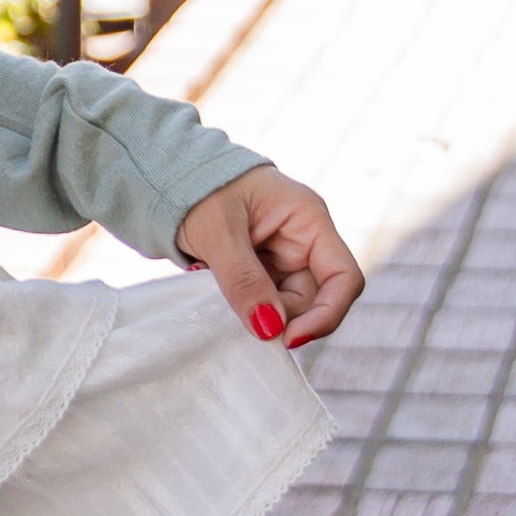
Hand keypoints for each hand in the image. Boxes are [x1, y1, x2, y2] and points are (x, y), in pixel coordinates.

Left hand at [175, 166, 362, 352]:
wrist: (172, 177)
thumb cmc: (200, 189)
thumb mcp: (218, 233)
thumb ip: (243, 280)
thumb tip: (269, 329)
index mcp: (309, 220)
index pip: (344, 277)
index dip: (327, 314)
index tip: (288, 338)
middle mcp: (305, 242)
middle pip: (314, 300)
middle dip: (281, 317)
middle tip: (239, 319)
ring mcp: (284, 258)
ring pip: (286, 306)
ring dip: (257, 313)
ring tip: (219, 293)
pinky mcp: (263, 272)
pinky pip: (264, 302)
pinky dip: (245, 308)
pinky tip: (219, 295)